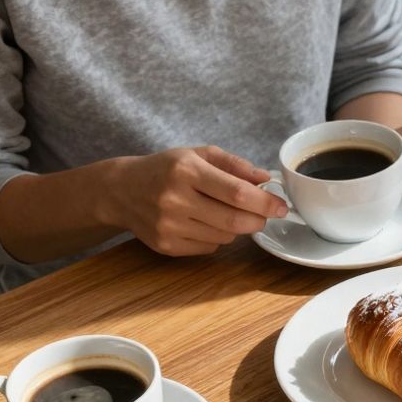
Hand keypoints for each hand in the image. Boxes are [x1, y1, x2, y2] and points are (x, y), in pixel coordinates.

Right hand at [101, 146, 286, 256]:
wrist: (120, 190)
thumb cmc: (165, 169)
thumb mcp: (197, 154)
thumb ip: (234, 164)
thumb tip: (265, 178)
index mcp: (186, 170)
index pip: (238, 193)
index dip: (266, 203)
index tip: (281, 206)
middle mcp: (175, 199)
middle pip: (235, 221)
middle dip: (257, 219)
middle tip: (262, 214)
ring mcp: (169, 225)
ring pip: (225, 237)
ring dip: (235, 228)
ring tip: (223, 212)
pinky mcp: (166, 245)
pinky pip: (209, 247)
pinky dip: (216, 237)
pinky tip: (202, 222)